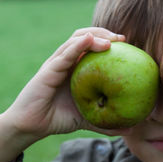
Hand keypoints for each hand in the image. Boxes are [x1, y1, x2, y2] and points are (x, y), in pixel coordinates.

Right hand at [4, 27, 128, 137]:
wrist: (31, 126)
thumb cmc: (57, 118)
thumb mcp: (86, 118)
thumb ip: (105, 121)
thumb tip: (131, 128)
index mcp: (75, 68)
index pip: (92, 46)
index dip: (109, 40)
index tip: (127, 44)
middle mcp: (66, 61)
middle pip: (85, 36)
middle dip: (104, 33)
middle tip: (122, 39)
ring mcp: (56, 63)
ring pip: (75, 40)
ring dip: (94, 36)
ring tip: (110, 40)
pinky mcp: (48, 70)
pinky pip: (64, 54)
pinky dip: (77, 45)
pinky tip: (89, 40)